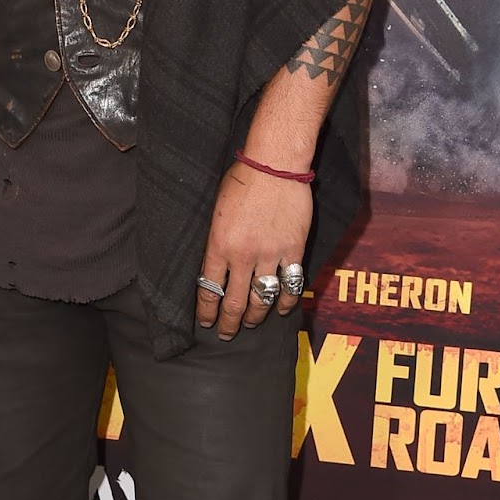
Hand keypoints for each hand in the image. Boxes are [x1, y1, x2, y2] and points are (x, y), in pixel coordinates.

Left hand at [195, 162, 312, 340]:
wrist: (274, 166)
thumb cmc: (242, 181)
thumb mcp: (217, 211)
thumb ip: (217, 241)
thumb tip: (216, 265)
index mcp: (218, 245)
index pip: (209, 289)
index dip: (207, 310)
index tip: (206, 321)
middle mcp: (243, 256)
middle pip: (235, 302)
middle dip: (229, 323)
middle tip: (226, 333)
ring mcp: (270, 255)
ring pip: (262, 299)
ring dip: (256, 316)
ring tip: (251, 324)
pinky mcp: (293, 250)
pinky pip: (291, 285)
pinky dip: (286, 301)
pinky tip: (282, 309)